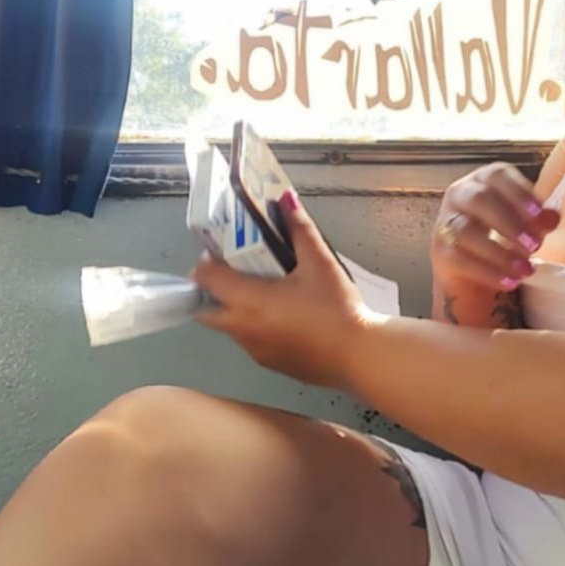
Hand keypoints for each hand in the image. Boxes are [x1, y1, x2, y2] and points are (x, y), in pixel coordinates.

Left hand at [189, 190, 371, 387]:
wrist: (359, 356)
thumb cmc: (336, 309)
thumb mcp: (319, 263)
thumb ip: (299, 229)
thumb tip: (285, 200)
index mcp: (247, 301)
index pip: (205, 279)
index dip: (207, 262)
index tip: (222, 252)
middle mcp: (242, 330)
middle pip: (205, 312)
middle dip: (212, 293)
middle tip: (235, 275)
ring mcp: (255, 351)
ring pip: (229, 329)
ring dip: (234, 311)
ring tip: (265, 294)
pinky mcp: (271, 365)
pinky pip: (251, 343)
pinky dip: (255, 329)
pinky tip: (285, 319)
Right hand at [433, 162, 560, 290]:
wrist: (474, 269)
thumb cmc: (503, 235)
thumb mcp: (526, 225)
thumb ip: (539, 220)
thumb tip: (552, 217)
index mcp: (484, 180)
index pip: (497, 175)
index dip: (519, 192)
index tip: (540, 214)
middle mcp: (460, 194)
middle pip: (478, 199)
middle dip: (509, 222)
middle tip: (536, 245)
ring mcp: (446, 223)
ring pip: (465, 231)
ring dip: (499, 252)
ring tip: (526, 270)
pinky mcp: (440, 253)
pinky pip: (460, 259)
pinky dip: (487, 272)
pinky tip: (509, 281)